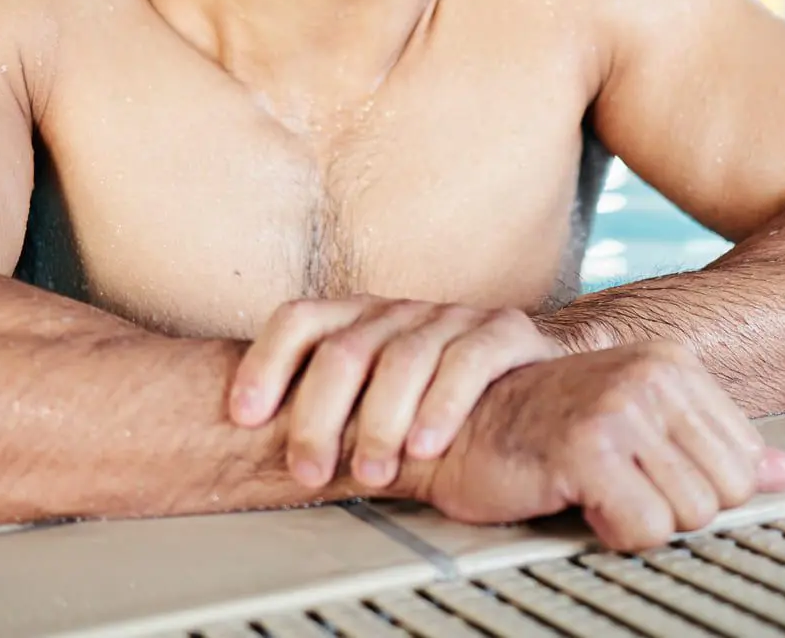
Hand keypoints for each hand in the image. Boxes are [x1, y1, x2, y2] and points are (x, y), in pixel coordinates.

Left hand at [228, 297, 563, 490]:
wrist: (538, 379)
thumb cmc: (438, 401)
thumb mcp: (374, 400)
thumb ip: (329, 413)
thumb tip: (247, 454)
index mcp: (359, 319)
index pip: (298, 320)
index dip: (266, 364)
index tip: (247, 417)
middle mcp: (400, 312)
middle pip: (344, 350)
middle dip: (319, 416)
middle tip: (310, 472)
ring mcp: (453, 318)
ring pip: (403, 358)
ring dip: (379, 421)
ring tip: (371, 472)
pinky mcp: (505, 332)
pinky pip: (469, 361)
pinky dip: (443, 405)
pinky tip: (426, 444)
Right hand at [418, 341, 784, 551]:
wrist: (453, 429)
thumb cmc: (538, 430)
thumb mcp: (638, 426)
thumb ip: (713, 445)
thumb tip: (784, 471)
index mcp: (671, 364)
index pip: (744, 463)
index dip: (695, 490)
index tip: (646, 478)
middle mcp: (652, 376)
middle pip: (724, 493)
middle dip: (673, 510)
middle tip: (618, 490)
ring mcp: (621, 407)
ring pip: (689, 515)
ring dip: (640, 521)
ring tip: (596, 493)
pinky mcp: (590, 446)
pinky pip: (646, 527)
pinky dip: (615, 533)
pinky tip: (581, 504)